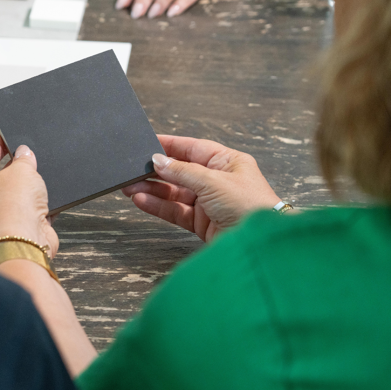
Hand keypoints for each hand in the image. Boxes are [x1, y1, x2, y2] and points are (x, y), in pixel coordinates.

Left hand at [0, 135, 58, 256]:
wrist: (25, 242)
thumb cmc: (14, 207)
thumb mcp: (22, 170)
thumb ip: (23, 158)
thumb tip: (24, 153)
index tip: (6, 134)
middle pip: (0, 174)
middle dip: (15, 163)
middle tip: (28, 152)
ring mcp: (4, 213)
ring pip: (18, 193)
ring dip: (30, 184)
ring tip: (41, 174)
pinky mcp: (21, 226)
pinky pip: (32, 210)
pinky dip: (42, 204)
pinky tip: (51, 197)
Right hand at [122, 135, 279, 241]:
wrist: (261, 246)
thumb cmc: (250, 207)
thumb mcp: (213, 181)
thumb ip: (182, 171)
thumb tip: (159, 160)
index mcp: (227, 162)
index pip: (192, 148)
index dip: (170, 145)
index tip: (147, 142)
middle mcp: (217, 180)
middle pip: (180, 171)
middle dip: (156, 171)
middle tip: (132, 170)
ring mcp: (209, 202)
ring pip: (174, 192)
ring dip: (152, 189)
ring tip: (129, 187)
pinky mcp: (201, 222)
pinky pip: (175, 210)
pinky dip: (158, 206)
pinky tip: (141, 201)